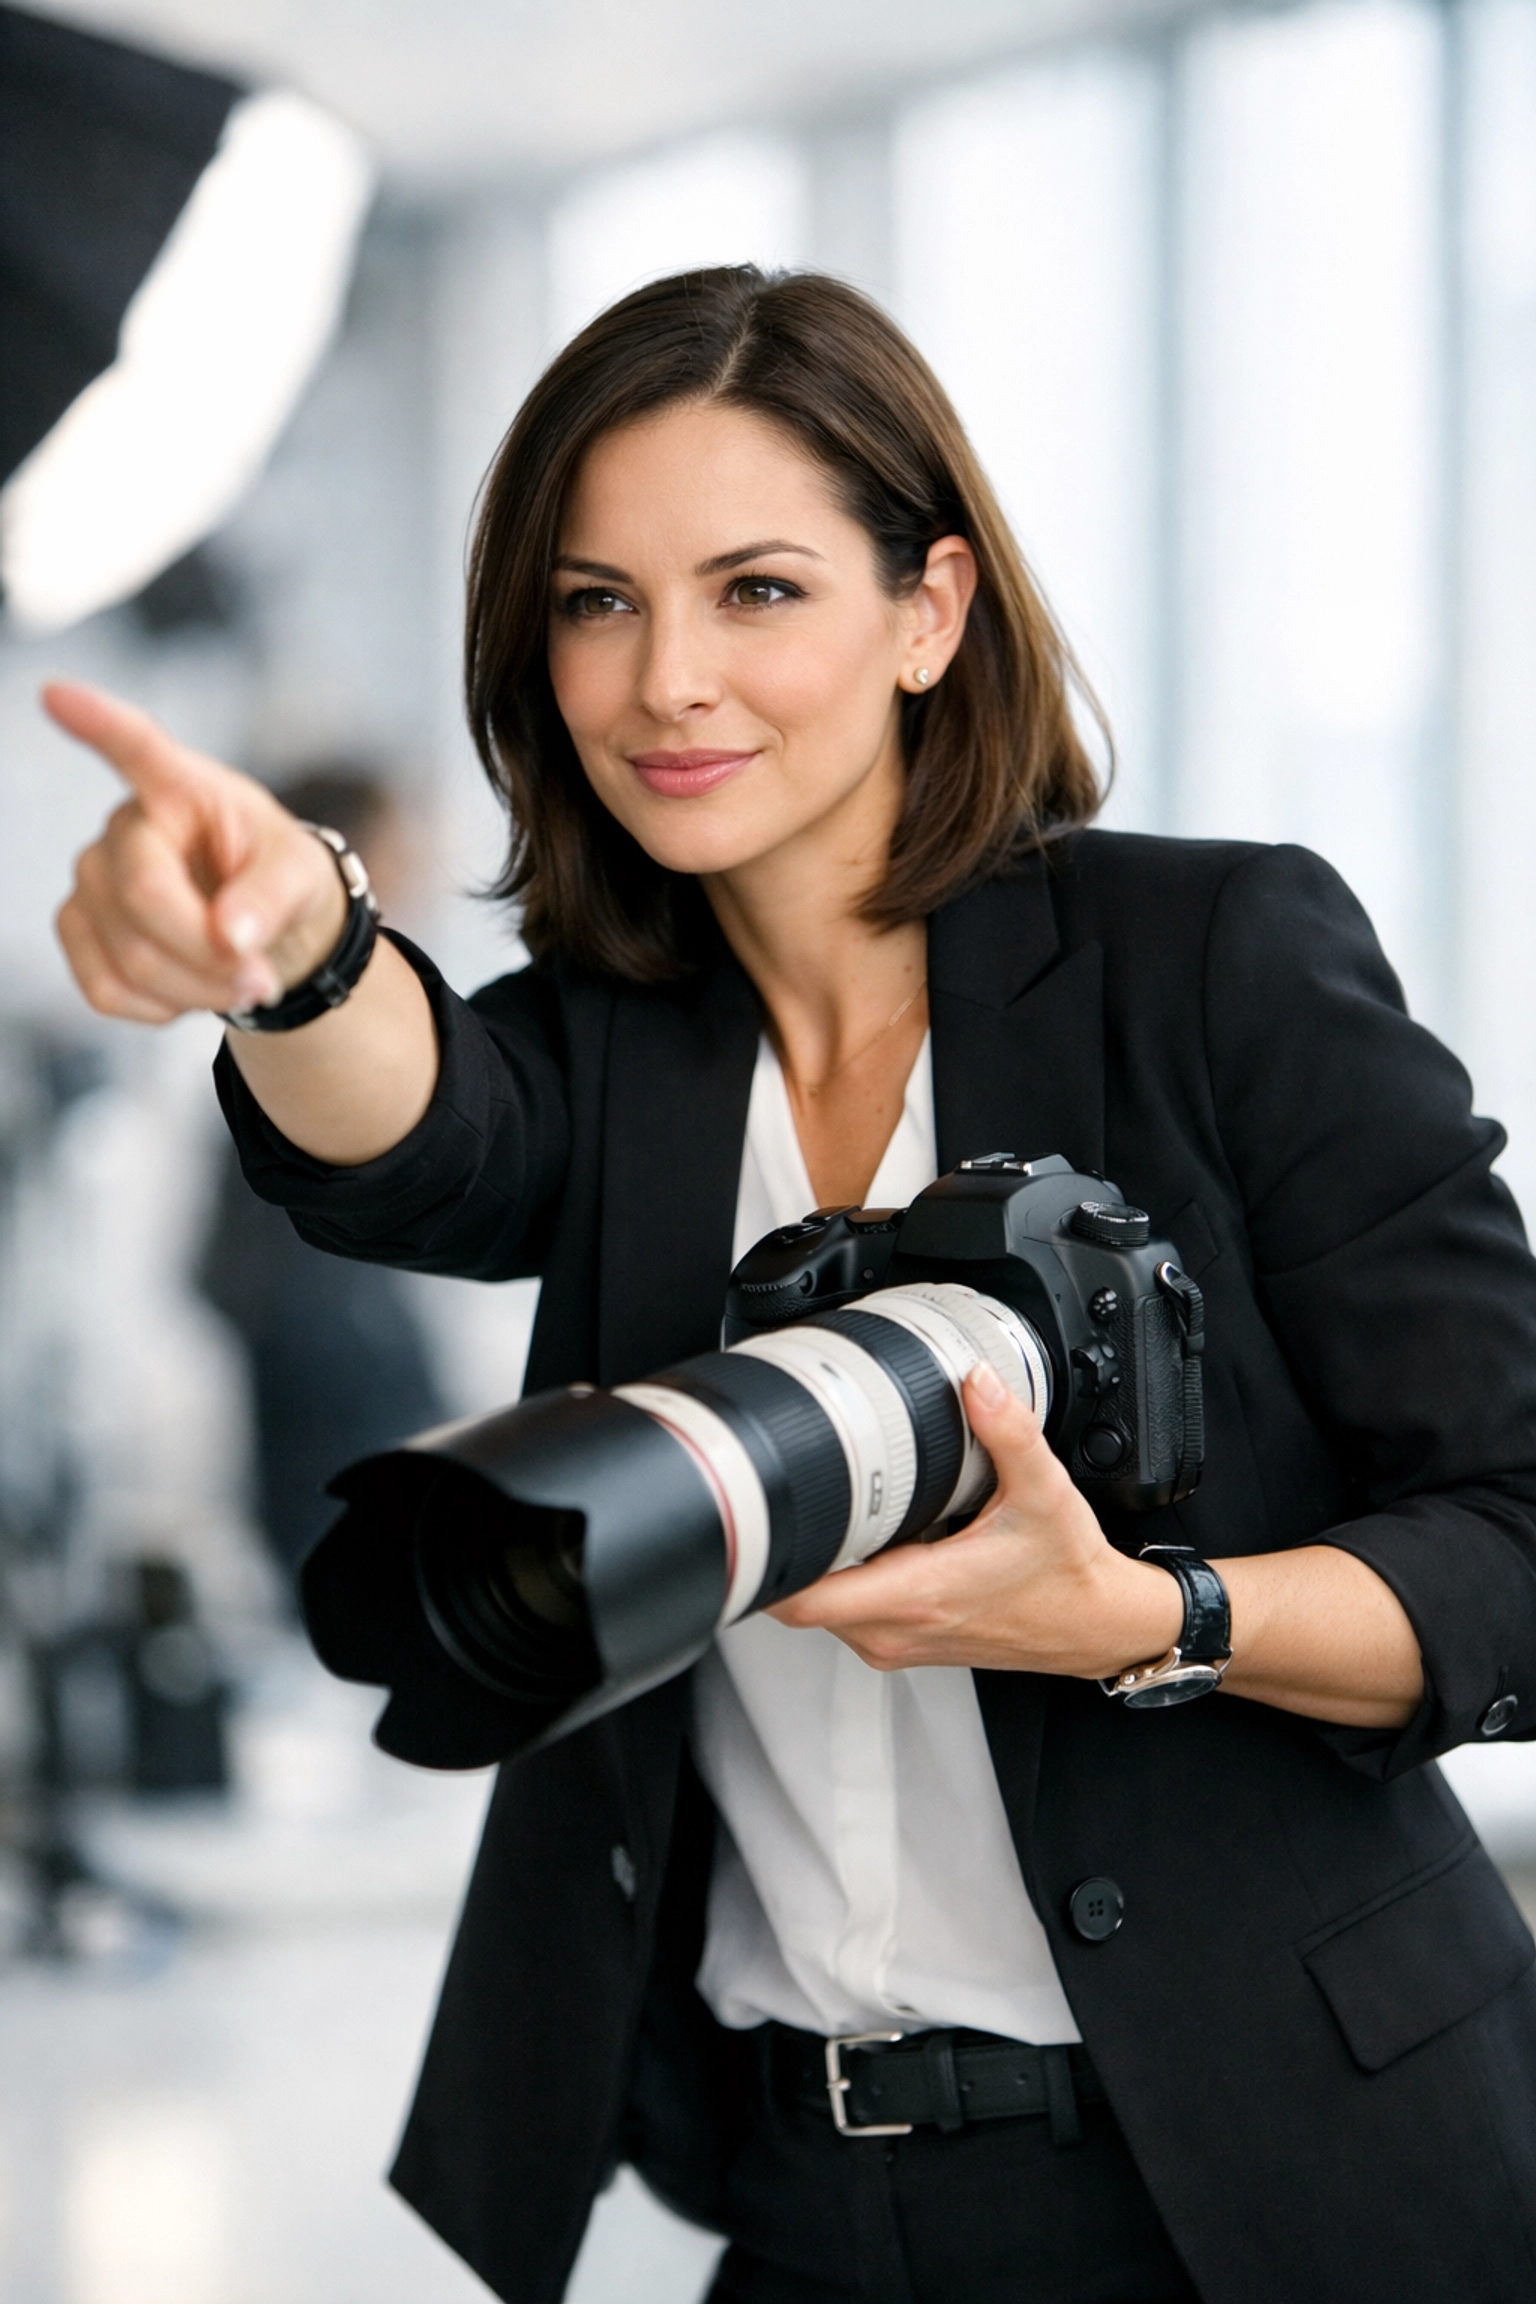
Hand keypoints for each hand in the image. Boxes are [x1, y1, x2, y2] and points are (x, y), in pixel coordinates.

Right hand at [48, 682, 346, 1023]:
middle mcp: (124, 825)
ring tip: (241, 985)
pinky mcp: (77, 927)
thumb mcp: (300, 877)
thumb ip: (272, 898)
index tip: (59, 694)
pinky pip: (104, 989)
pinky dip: (160, 1009)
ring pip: (128, 956)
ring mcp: (91, 877)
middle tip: (264, 981)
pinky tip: (191, 989)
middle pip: (143, 895)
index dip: (97, 724)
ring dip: (197, 990)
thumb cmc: (276, 878)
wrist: (256, 927)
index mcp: (182, 788)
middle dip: (209, 954)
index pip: (137, 747)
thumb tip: (232, 938)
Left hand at [769, 1360, 1182, 1677]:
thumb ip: (1008, 1431)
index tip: (761, 1518)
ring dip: (819, 1561)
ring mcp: (894, 1642)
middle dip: (791, 1546)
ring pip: (819, 1606)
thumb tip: (977, 1381)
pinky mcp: (901, 1642)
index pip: (804, 1600)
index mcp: (918, 1594)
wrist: (1094, 1626)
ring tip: (837, 1509)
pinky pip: (846, 1613)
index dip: (768, 1563)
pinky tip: (867, 1538)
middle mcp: (895, 1629)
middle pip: (798, 1597)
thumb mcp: (1044, 1492)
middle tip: (797, 1492)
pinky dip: (843, 1577)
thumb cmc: (1067, 1573)